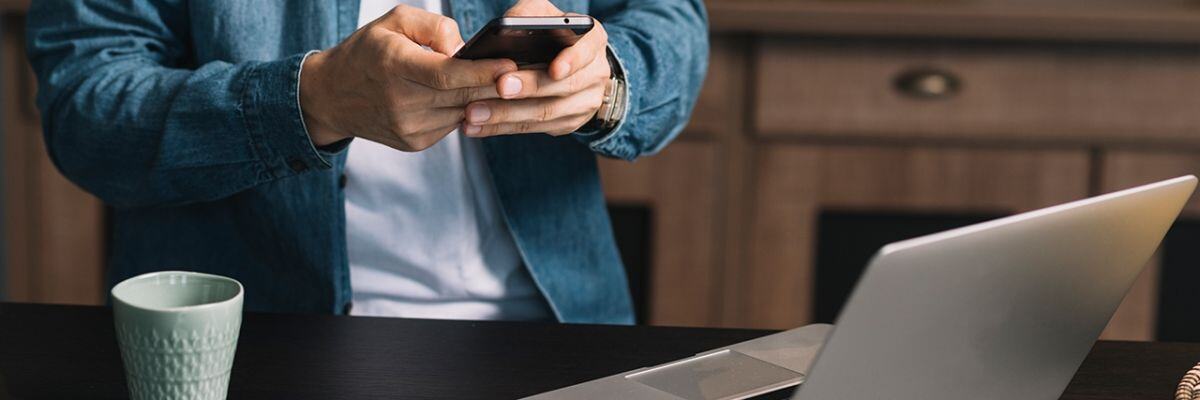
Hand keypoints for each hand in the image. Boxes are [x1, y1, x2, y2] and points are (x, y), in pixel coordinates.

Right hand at [300, 5, 517, 151]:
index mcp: (395, 65)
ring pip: (461, 112)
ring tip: (497, 84)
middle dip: (494, 86)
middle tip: (521, 75)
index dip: (482, 72)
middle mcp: (400, 101)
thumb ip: (434, 26)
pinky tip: (463, 97)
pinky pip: (451, 125)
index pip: (447, 74)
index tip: (510, 65)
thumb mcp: (393, 22)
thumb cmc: (367, 52)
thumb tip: (464, 48)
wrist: (331, 96)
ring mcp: (407, 127)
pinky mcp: (413, 142)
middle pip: (461, 96)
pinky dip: (461, 110)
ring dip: (482, 100)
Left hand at [461, 0, 611, 136]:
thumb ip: (529, 15)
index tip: (554, 70)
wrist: (572, 66)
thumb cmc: (551, 36)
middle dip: (529, 87)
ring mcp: (584, 103)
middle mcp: (594, 74)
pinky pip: (533, 129)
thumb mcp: (544, 15)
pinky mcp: (567, 123)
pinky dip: (503, 128)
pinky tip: (478, 126)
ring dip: (507, 115)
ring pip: (546, 113)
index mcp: (592, 42)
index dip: (572, 61)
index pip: (587, 51)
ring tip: (475, 112)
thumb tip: (506, 27)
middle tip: (500, 87)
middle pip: (563, 86)